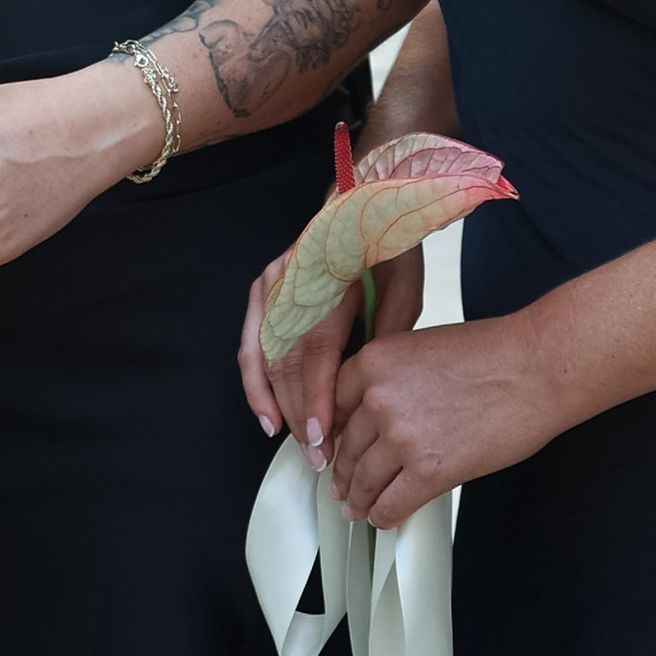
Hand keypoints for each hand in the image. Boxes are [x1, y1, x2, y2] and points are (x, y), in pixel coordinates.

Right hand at [238, 246, 424, 458]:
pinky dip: (256, 386)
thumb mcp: (404, 283)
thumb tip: (370, 388)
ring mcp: (270, 286)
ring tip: (300, 447)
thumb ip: (388, 334)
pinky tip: (268, 419)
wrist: (360, 198)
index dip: (315, 397)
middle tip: (321, 457)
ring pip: (266, 361)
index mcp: (326, 278)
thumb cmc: (388, 240)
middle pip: (286, 362)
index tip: (322, 437)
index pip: (314, 349)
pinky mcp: (262, 292)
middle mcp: (289, 282)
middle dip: (301, 414)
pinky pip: (251, 347)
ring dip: (281, 408)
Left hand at [327, 313, 566, 528]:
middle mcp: (379, 398)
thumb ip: (393, 378)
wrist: (537, 368)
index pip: (335, 406)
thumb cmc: (495, 353)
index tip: (334, 446)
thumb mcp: (423, 348)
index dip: (334, 433)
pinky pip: (392, 504)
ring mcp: (402, 437)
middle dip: (343, 471)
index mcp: (375, 361)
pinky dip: (384, 516)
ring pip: (364, 480)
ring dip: (359, 499)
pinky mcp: (430, 471)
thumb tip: (380, 412)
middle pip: (347, 446)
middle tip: (340, 485)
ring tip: (358, 508)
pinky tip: (384, 519)